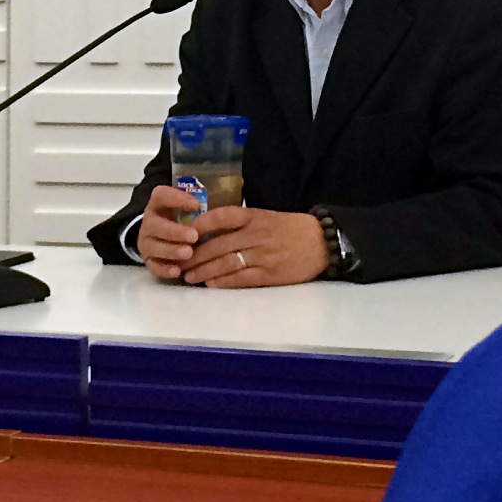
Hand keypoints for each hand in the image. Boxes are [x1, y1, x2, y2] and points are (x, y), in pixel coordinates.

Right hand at [137, 185, 202, 279]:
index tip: (196, 205)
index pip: (161, 195)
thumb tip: (218, 212)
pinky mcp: (147, 260)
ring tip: (188, 253)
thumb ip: (195, 207)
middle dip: (175, 231)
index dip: (177, 198)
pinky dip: (165, 269)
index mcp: (158, 203)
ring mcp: (146, 242)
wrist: (159, 235)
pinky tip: (177, 271)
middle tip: (194, 236)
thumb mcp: (184, 207)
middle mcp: (149, 221)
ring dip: (171, 250)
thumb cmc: (179, 218)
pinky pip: (153, 266)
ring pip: (154, 247)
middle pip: (156, 225)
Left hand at [179, 207, 328, 287]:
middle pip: (218, 245)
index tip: (185, 233)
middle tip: (180, 262)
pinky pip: (241, 278)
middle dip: (196, 256)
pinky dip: (223, 282)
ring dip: (204, 271)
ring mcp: (262, 255)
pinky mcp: (269, 274)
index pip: (222, 216)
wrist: (321, 241)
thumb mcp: (266, 217)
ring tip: (189, 276)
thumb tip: (211, 232)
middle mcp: (256, 234)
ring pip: (226, 263)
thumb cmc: (290, 228)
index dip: (201, 225)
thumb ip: (242, 223)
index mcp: (254, 216)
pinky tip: (211, 284)